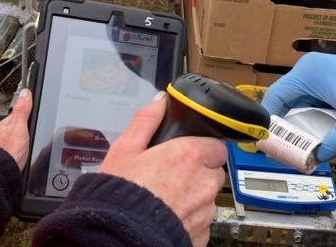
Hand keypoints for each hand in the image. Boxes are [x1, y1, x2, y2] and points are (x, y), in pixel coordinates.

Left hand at [0, 89, 32, 170]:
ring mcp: (5, 146)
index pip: (18, 114)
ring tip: (31, 139)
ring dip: (23, 139)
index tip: (33, 110)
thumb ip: (23, 110)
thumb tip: (25, 92)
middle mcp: (3, 135)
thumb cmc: (9, 151)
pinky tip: (26, 151)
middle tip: (34, 127)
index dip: (27, 113)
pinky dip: (22, 148)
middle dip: (26, 127)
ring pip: (17, 138)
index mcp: (6, 125)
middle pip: (18, 127)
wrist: (3, 172)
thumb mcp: (20, 126)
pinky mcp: (10, 157)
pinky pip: (18, 148)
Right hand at [99, 92, 226, 246]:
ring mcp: (205, 212)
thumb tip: (159, 102)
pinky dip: (189, 219)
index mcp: (189, 156)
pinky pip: (201, 222)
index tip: (187, 152)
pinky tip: (168, 217)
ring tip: (167, 199)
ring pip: (209, 198)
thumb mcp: (125, 150)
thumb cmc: (121, 194)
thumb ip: (146, 121)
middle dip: (199, 172)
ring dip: (194, 197)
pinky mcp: (202, 235)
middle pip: (214, 171)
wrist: (119, 236)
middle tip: (172, 175)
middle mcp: (204, 183)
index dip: (202, 147)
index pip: (216, 145)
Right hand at [261, 53, 335, 160]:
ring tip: (292, 145)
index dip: (268, 119)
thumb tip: (319, 157)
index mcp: (307, 72)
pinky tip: (308, 136)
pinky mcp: (323, 86)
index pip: (275, 96)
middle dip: (280, 125)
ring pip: (294, 104)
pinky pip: (306, 104)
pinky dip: (305, 120)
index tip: (267, 140)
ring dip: (292, 123)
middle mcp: (306, 72)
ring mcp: (315, 78)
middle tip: (280, 147)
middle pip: (282, 101)